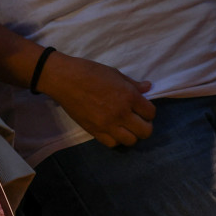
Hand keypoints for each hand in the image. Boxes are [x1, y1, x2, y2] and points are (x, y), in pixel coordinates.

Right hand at [36, 53, 155, 147]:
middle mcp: (121, 113)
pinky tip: (113, 130)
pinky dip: (116, 139)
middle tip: (138, 120)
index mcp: (128, 96)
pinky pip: (112, 143)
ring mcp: (107, 124)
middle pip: (145, 131)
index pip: (150, 113)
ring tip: (125, 126)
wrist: (65, 79)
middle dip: (145, 126)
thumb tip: (148, 87)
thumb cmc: (90, 72)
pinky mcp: (94, 131)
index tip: (142, 109)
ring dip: (131, 134)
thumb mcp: (114, 73)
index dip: (149, 111)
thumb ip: (133, 83)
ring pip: (131, 141)